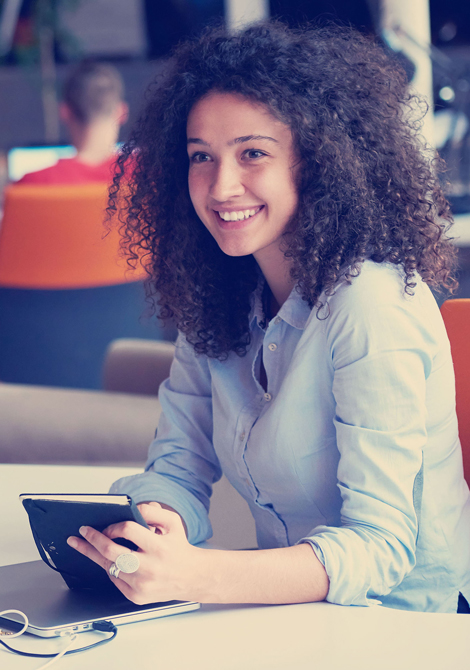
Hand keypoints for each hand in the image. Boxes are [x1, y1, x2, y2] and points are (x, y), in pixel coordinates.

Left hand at [66, 503, 204, 604]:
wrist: (191, 577)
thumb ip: (153, 511)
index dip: (114, 525)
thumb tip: (133, 508)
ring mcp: (141, 585)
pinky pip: (114, 579)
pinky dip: (108, 567)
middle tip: (81, 532)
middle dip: (92, 539)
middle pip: (110, 551)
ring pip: (108, 566)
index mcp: (159, 547)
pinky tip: (103, 559)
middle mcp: (149, 568)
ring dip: (93, 554)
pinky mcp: (136, 596)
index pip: (128, 530)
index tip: (105, 524)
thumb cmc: (179, 547)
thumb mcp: (173, 523)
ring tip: (80, 544)